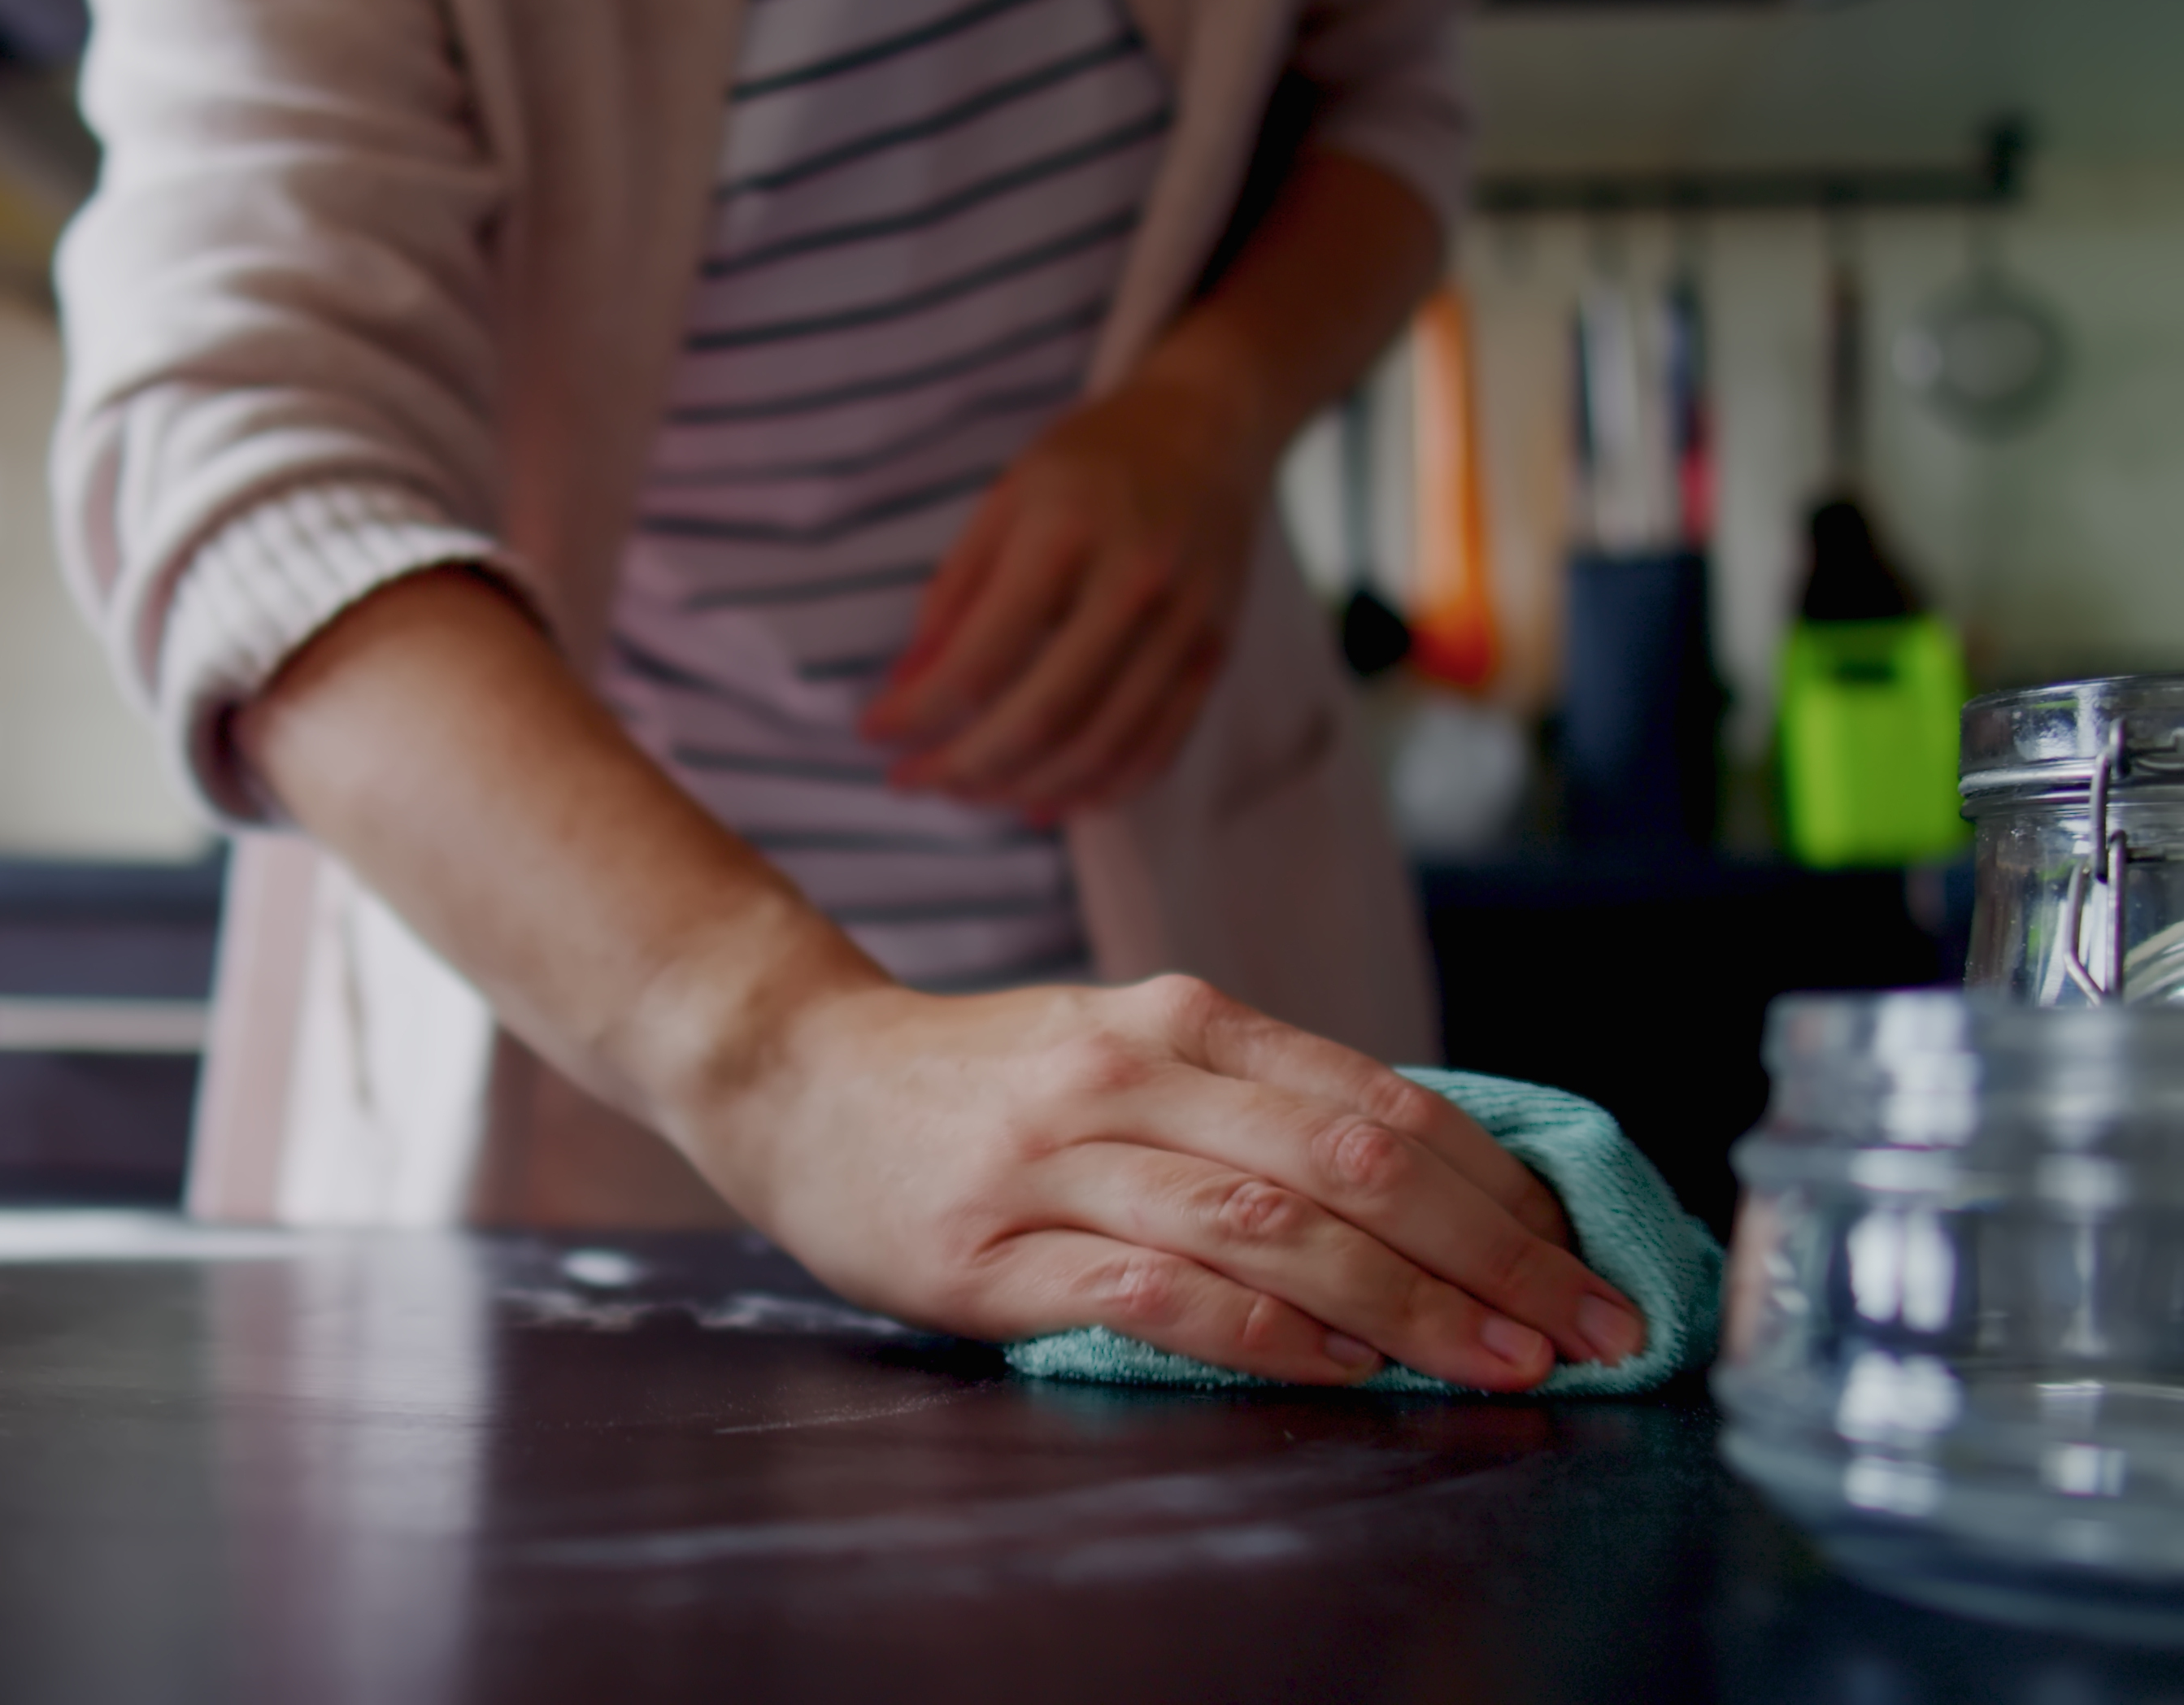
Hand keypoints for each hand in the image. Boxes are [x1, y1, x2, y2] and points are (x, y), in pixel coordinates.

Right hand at [678, 972, 1646, 1389]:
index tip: (1585, 1261)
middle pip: (1351, 1167)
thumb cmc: (984, 1084)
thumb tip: (1439, 1192)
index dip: (1501, 1188)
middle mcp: (1130, 1077)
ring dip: (1408, 1306)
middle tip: (1586, 1331)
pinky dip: (1263, 1332)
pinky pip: (1155, 1295)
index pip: (1380, 1102)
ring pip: (1271, 1228)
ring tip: (1499, 1364)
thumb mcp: (1129, 1053)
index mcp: (1181, 1020)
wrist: (798, 1080)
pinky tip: (1338, 1365)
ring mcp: (1057, 1164)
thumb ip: (1257, 1106)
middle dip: (1492, 1258)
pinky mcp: (991, 1254)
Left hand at [858, 367, 1270, 818]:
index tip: (871, 734)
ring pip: (1101, 746)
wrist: (1209, 426)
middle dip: (964, 768)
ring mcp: (1185, 625)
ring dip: (1023, 789)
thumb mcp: (1004, 499)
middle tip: (912, 782)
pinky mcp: (1217, 654)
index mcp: (1065, 535)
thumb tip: (905, 688)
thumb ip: (953, 594)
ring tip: (969, 795)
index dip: (918, 712)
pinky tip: (1049, 800)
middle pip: (1043, 715)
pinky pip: (1159, 747)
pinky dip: (1101, 790)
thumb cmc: (1091, 459)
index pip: (980, 656)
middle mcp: (1134, 584)